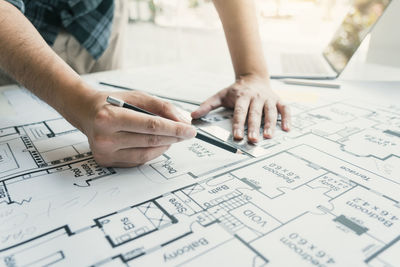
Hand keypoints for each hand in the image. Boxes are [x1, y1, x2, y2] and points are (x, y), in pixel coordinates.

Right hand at [78, 90, 195, 166]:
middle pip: (150, 141)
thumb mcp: (136, 97)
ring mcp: (105, 152)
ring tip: (172, 137)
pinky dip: (152, 152)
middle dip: (173, 137)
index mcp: (109, 117)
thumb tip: (181, 121)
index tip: (190, 130)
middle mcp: (104, 137)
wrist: (85, 112)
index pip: (150, 125)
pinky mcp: (106, 162)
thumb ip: (160, 107)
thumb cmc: (111, 103)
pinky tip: (157, 143)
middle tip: (186, 133)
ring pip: (146, 154)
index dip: (174, 129)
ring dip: (165, 146)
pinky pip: (138, 160)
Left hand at [191, 74, 289, 142]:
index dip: (238, 125)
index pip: (240, 112)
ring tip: (269, 137)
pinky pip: (285, 109)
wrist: (253, 77)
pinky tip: (287, 129)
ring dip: (271, 125)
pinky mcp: (279, 100)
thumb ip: (207, 105)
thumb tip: (193, 116)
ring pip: (271, 112)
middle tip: (253, 140)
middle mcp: (256, 97)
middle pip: (255, 114)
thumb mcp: (221, 95)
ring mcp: (269, 98)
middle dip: (254, 127)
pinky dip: (287, 119)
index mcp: (242, 96)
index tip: (236, 137)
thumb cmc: (236, 90)